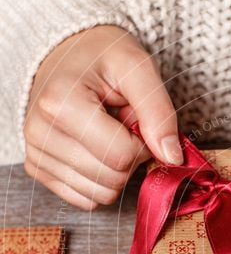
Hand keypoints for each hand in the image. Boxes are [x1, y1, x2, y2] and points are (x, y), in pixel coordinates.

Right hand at [23, 25, 182, 209]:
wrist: (67, 54)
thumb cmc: (102, 57)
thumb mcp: (137, 67)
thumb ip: (159, 110)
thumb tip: (172, 158)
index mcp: (59, 103)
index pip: (121, 156)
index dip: (142, 143)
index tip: (136, 119)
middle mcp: (39, 133)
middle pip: (111, 180)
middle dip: (129, 156)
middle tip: (121, 123)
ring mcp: (35, 154)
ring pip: (99, 195)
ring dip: (115, 169)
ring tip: (106, 131)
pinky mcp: (37, 169)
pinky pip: (85, 199)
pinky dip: (99, 179)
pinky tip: (93, 147)